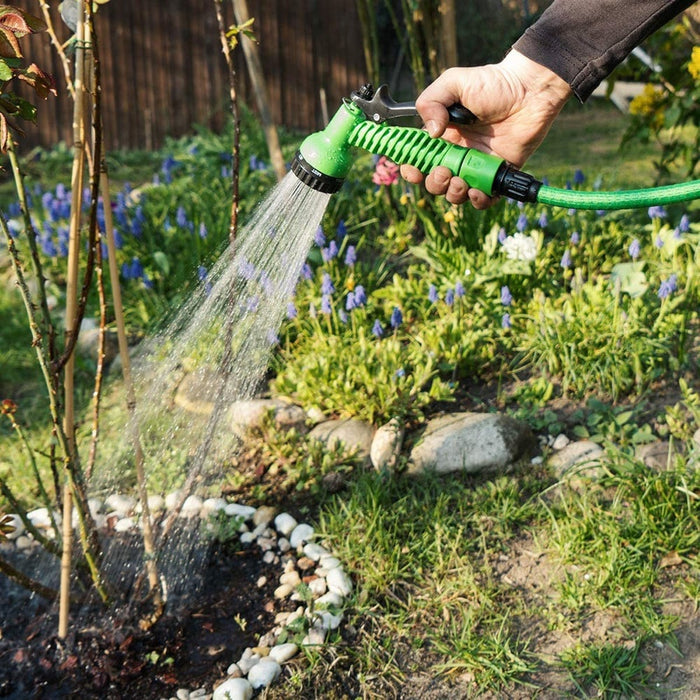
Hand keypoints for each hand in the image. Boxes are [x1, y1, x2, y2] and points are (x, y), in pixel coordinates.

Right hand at [400, 50, 571, 208]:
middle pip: (435, 182)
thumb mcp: (454, 82)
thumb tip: (431, 134)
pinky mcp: (497, 176)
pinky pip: (484, 199)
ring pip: (456, 194)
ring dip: (453, 194)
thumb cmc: (493, 83)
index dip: (411, 169)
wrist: (530, 91)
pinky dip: (477, 201)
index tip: (413, 169)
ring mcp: (477, 167)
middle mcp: (456, 155)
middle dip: (434, 183)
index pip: (419, 160)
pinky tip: (477, 190)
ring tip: (460, 181)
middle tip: (444, 171)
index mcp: (442, 137)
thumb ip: (431, 102)